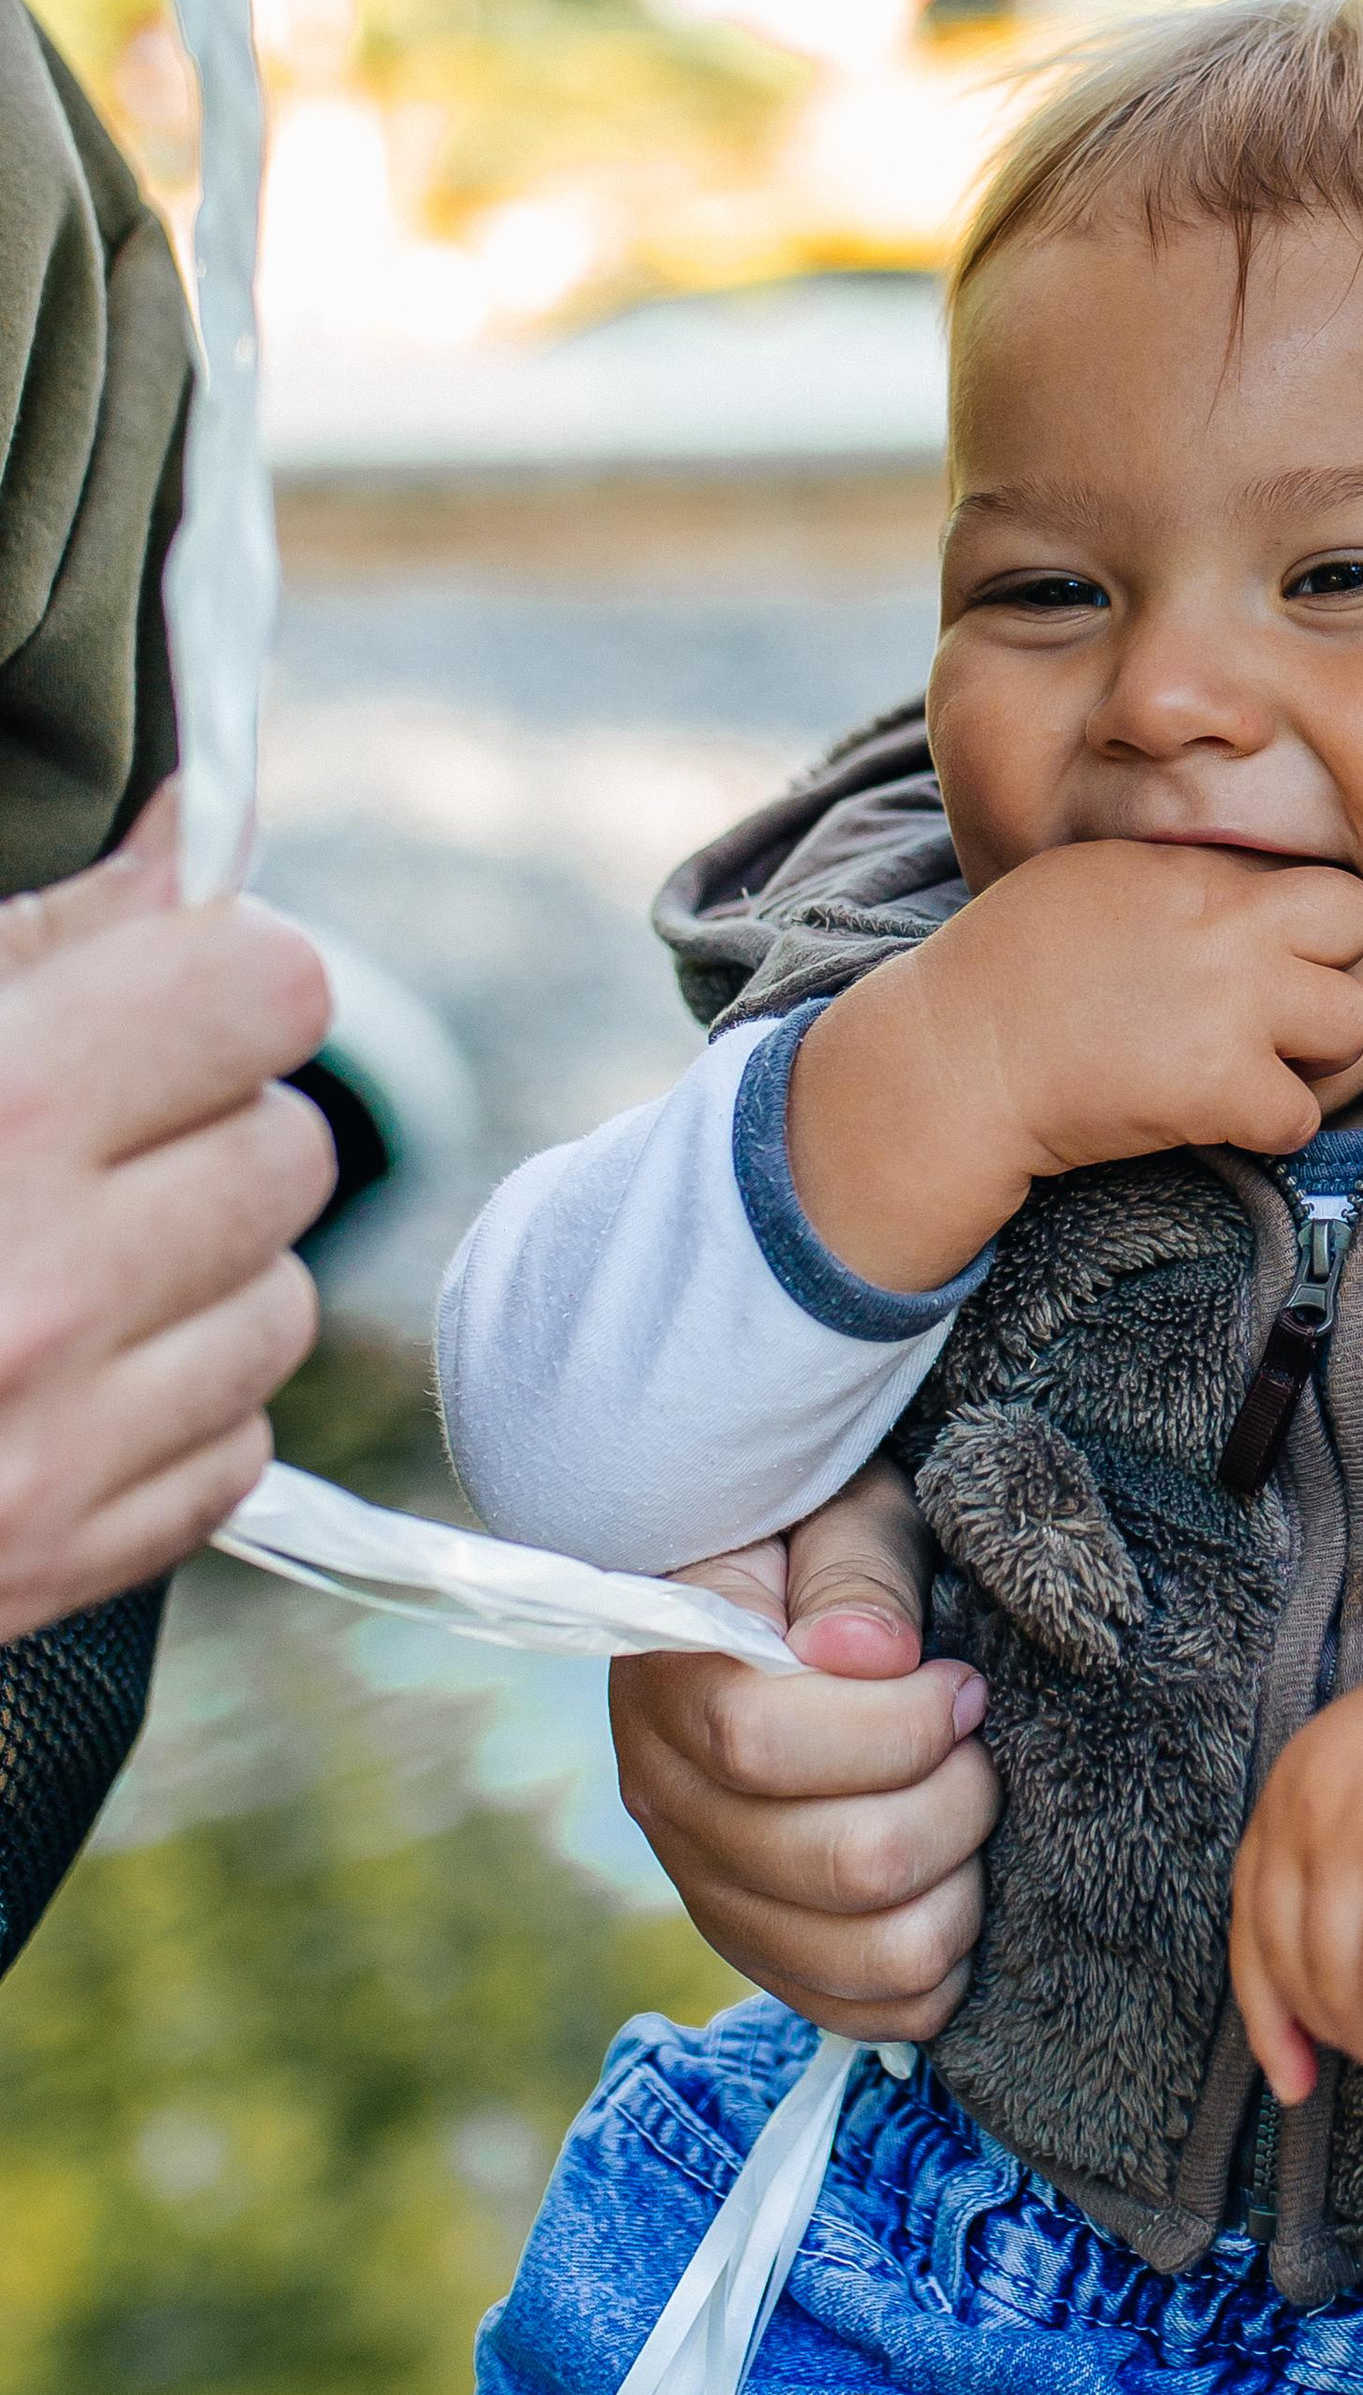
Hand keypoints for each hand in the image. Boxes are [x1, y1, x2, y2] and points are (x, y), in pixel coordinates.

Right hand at [0, 787, 334, 1637]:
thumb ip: (50, 935)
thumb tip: (200, 837)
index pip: (265, 988)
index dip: (226, 976)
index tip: (176, 992)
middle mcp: (39, 1285)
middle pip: (291, 1151)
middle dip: (207, 1132)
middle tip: (83, 1147)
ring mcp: (52, 1445)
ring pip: (279, 1306)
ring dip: (195, 1280)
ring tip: (50, 1271)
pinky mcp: (61, 1557)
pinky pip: (232, 1448)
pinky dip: (164, 1414)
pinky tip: (47, 1388)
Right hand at [609, 1461, 999, 2039]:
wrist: (779, 1591)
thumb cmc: (820, 1540)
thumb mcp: (844, 1509)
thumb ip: (856, 1571)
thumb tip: (870, 1655)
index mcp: (672, 1675)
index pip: (763, 1744)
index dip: (894, 1724)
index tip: (956, 1681)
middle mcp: (667, 1795)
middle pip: (839, 1862)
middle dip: (955, 1798)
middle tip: (975, 1736)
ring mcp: (706, 1884)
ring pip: (865, 1952)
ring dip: (959, 1884)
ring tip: (964, 1804)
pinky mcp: (758, 1943)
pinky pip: (863, 2010)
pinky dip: (937, 1966)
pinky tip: (952, 1883)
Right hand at [786, 839, 1362, 1290]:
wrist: (954, 1059)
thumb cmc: (1003, 970)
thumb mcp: (1090, 877)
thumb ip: (1174, 874)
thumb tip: (1230, 881)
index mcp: (1192, 870)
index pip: (1308, 871)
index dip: (1297, 917)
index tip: (1264, 951)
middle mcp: (1227, 928)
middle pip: (1360, 920)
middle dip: (1333, 963)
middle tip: (1283, 1005)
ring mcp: (1232, 1008)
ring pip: (1355, 1022)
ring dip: (1316, 1053)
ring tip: (1258, 1064)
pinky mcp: (1220, 1089)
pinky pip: (1304, 1117)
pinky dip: (1270, 1128)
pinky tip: (1222, 1118)